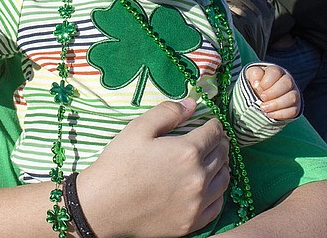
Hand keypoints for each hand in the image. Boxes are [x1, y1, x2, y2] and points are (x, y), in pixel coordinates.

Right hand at [78, 100, 230, 237]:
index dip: (215, 125)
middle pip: (222, 155)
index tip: (212, 123)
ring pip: (224, 180)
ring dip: (222, 166)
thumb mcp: (138, 128)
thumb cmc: (118, 164)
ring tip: (215, 160)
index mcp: (187, 151)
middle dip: (220, 143)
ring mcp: (197, 203)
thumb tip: (191, 103)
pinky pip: (217, 205)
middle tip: (215, 139)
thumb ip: (167, 112)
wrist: (103, 206)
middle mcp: (198, 178)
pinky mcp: (191, 223)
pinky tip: (210, 186)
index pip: (213, 133)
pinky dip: (217, 192)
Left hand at [245, 65, 300, 119]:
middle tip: (262, 98)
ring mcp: (294, 93)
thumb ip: (254, 75)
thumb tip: (256, 83)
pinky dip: (280, 114)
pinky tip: (270, 114)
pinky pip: (293, 111)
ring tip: (264, 108)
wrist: (263, 96)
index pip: (275, 72)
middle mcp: (288, 80)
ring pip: (292, 98)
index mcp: (276, 71)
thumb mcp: (252, 76)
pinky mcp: (295, 106)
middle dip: (272, 93)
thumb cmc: (258, 83)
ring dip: (276, 105)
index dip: (266, 81)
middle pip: (287, 84)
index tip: (258, 88)